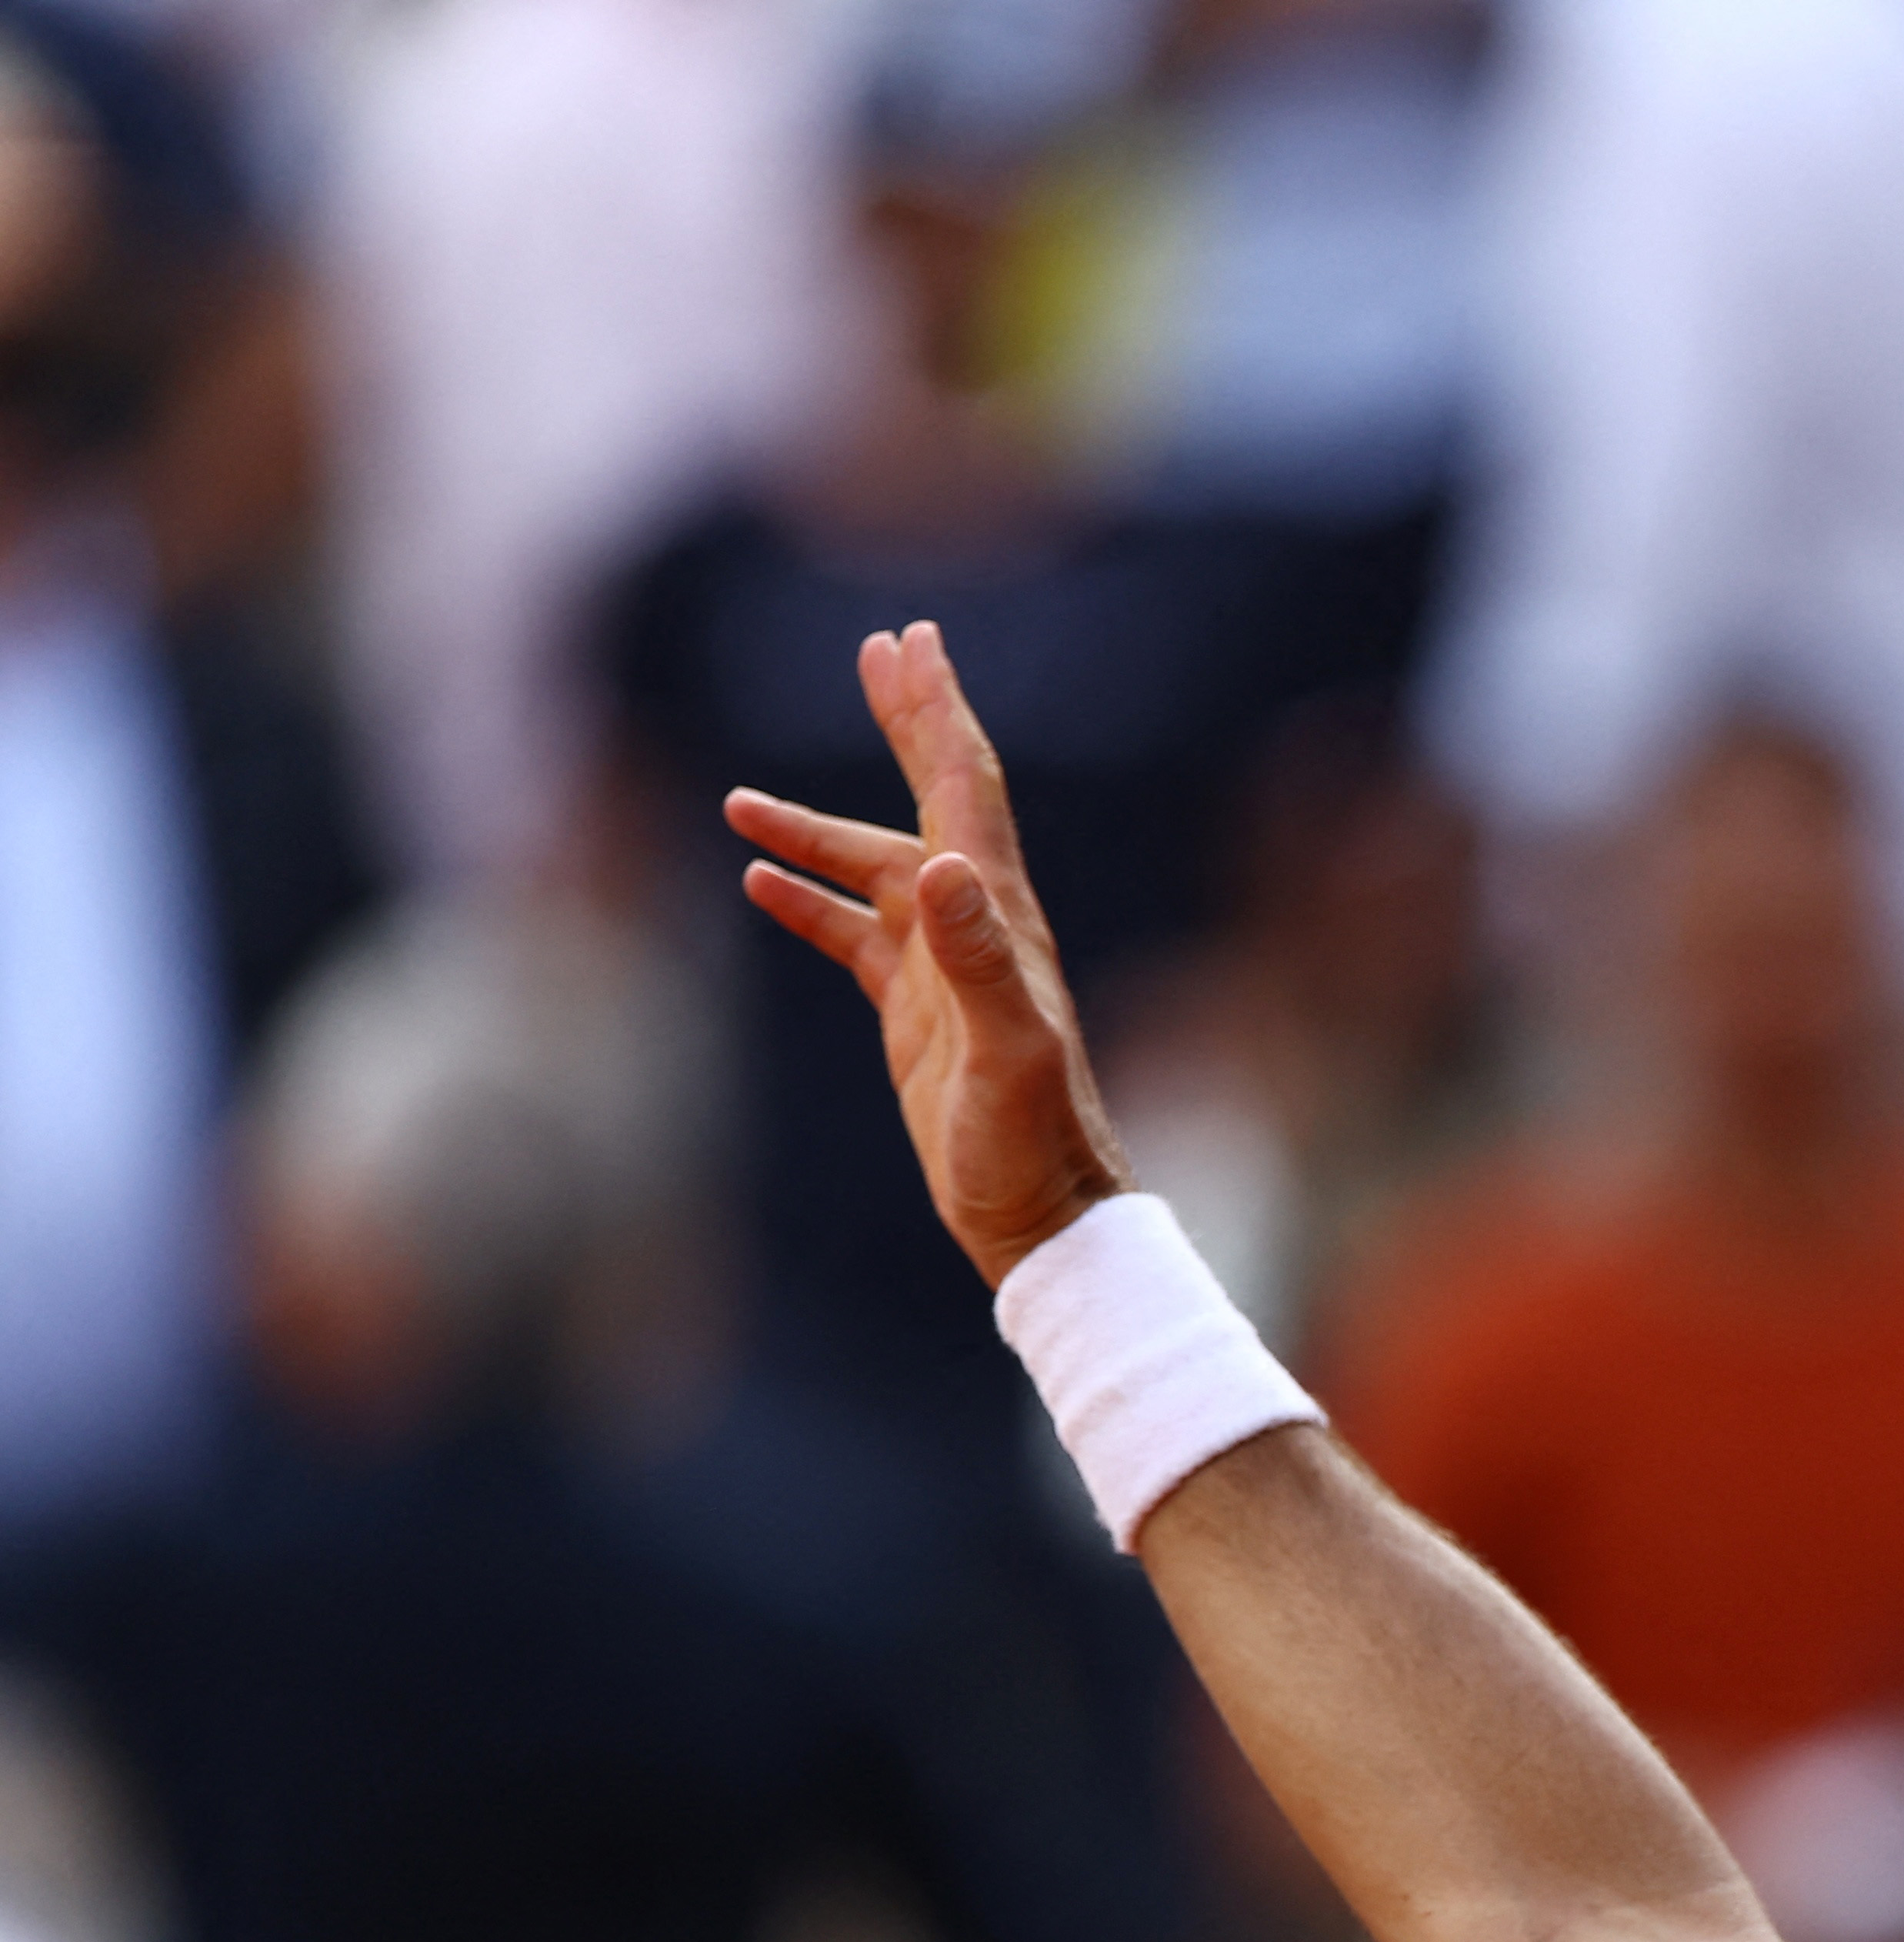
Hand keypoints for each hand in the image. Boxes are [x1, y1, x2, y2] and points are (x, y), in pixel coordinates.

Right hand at [724, 622, 1132, 1286]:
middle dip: (905, 722)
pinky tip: (759, 884)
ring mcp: (943, 965)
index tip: (912, 641)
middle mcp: (976, 924)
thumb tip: (941, 866)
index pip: (963, 789)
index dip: (937, 712)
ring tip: (738, 803)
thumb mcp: (1004, 1052)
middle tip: (877, 648)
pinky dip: (810, 903)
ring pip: (873, 868)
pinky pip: (854, 935)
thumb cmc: (1030, 1142)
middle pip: (934, 798)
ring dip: (814, 831)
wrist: (1041, 1214)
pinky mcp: (916, 1011)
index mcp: (998, 916)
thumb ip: (978, 961)